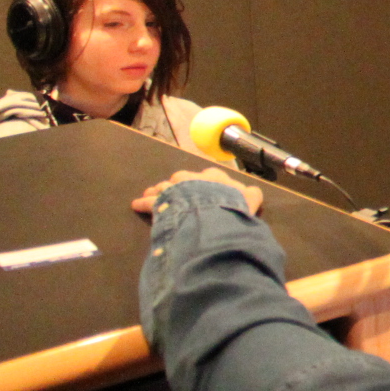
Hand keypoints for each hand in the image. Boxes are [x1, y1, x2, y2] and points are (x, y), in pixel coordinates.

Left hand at [133, 171, 263, 217]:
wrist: (211, 215)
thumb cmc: (232, 207)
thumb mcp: (251, 199)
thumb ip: (251, 195)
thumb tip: (253, 192)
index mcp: (214, 176)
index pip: (210, 175)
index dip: (208, 183)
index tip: (208, 191)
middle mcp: (192, 178)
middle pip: (182, 179)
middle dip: (180, 186)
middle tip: (178, 195)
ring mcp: (173, 189)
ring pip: (163, 187)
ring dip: (159, 191)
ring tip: (153, 195)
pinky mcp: (159, 203)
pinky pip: (148, 202)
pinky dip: (143, 203)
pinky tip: (136, 205)